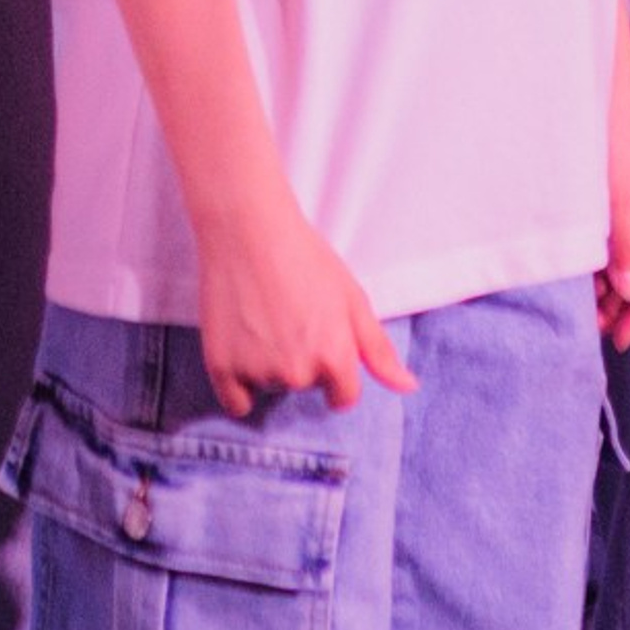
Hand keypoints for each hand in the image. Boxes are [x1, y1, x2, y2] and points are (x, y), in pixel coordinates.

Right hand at [195, 183, 413, 419]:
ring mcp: (258, 372)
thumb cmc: (304, 256)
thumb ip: (379, 350)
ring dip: (267, 366)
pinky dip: (237, 383)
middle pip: (304, 387)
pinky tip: (239, 346)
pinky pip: (236, 401)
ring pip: (270, 388)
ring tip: (261, 316)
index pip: (343, 397)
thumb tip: (408, 387)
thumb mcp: (352, 297)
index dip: (334, 371)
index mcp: (336, 358)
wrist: (247, 228)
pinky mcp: (221, 367)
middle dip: (300, 361)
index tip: (318, 342)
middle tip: (287, 316)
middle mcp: (298, 372)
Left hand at [602, 93, 629, 351]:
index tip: (617, 341)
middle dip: (624, 307)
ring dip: (611, 288)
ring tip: (584, 310)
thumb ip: (625, 246)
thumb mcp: (616, 197)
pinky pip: (618, 244)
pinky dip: (603, 264)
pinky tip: (582, 275)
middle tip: (592, 331)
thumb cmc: (611, 138)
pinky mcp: (622, 200)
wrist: (597, 90)